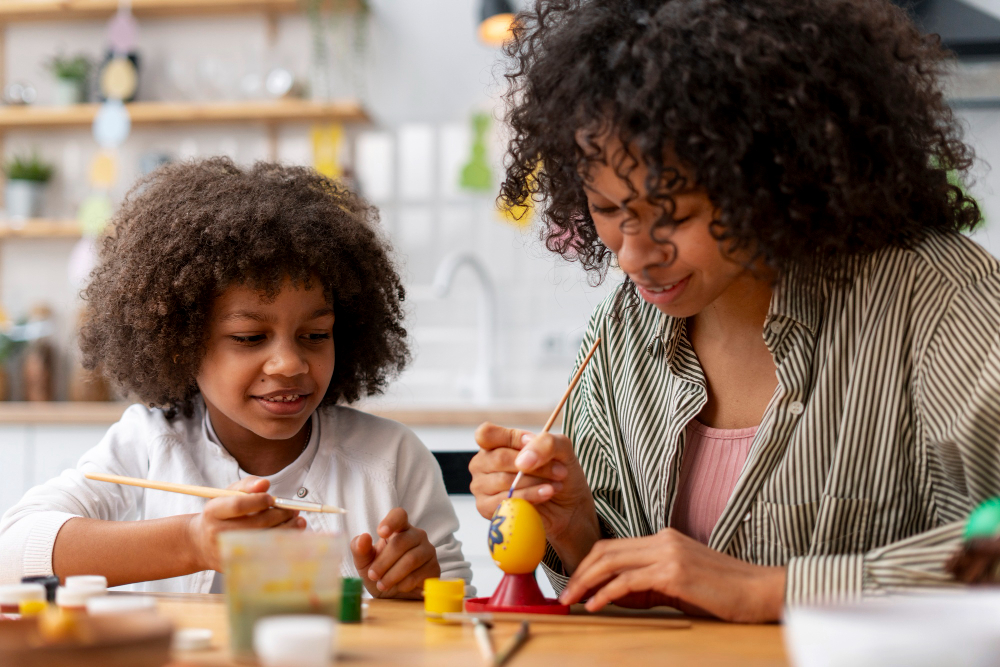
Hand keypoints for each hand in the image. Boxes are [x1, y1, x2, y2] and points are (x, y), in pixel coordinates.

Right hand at [186, 477, 304, 571]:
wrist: (202, 544)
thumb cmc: (221, 514)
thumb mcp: (228, 494)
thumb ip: (247, 485)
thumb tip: (265, 484)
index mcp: (213, 512)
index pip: (238, 505)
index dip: (259, 501)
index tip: (272, 499)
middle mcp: (218, 533)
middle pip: (256, 524)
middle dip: (280, 515)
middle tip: (293, 510)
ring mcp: (227, 552)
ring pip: (264, 541)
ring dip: (287, 529)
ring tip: (297, 520)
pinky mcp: (237, 566)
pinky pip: (265, 555)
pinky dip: (282, 545)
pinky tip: (291, 536)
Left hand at [350, 508, 440, 598]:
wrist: (395, 596)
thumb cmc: (380, 573)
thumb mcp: (364, 563)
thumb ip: (360, 549)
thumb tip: (363, 537)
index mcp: (399, 529)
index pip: (399, 515)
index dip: (391, 521)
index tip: (380, 533)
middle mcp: (416, 535)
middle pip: (401, 542)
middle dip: (383, 562)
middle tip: (372, 575)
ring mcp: (428, 551)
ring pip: (411, 559)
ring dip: (393, 575)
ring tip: (382, 584)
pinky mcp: (435, 567)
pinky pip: (420, 574)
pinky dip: (405, 584)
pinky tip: (399, 587)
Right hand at [469, 422, 600, 571]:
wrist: (567, 505)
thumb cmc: (558, 472)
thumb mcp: (560, 448)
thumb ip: (544, 443)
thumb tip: (524, 459)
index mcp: (493, 444)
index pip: (487, 434)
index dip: (512, 438)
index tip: (533, 443)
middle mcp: (483, 463)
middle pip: (500, 458)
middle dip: (534, 465)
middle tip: (559, 471)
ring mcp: (481, 486)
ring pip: (505, 481)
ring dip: (535, 482)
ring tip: (555, 485)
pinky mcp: (486, 508)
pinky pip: (506, 500)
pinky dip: (530, 497)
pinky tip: (546, 494)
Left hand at [558, 528, 786, 622]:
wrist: (761, 591)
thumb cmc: (724, 592)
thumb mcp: (679, 585)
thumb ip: (647, 586)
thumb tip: (612, 594)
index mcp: (664, 539)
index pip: (614, 547)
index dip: (589, 565)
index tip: (575, 584)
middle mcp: (663, 540)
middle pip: (607, 550)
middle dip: (580, 572)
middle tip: (565, 594)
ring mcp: (668, 553)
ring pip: (612, 562)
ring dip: (587, 582)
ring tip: (573, 600)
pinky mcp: (674, 572)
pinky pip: (629, 581)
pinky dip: (607, 592)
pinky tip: (596, 605)